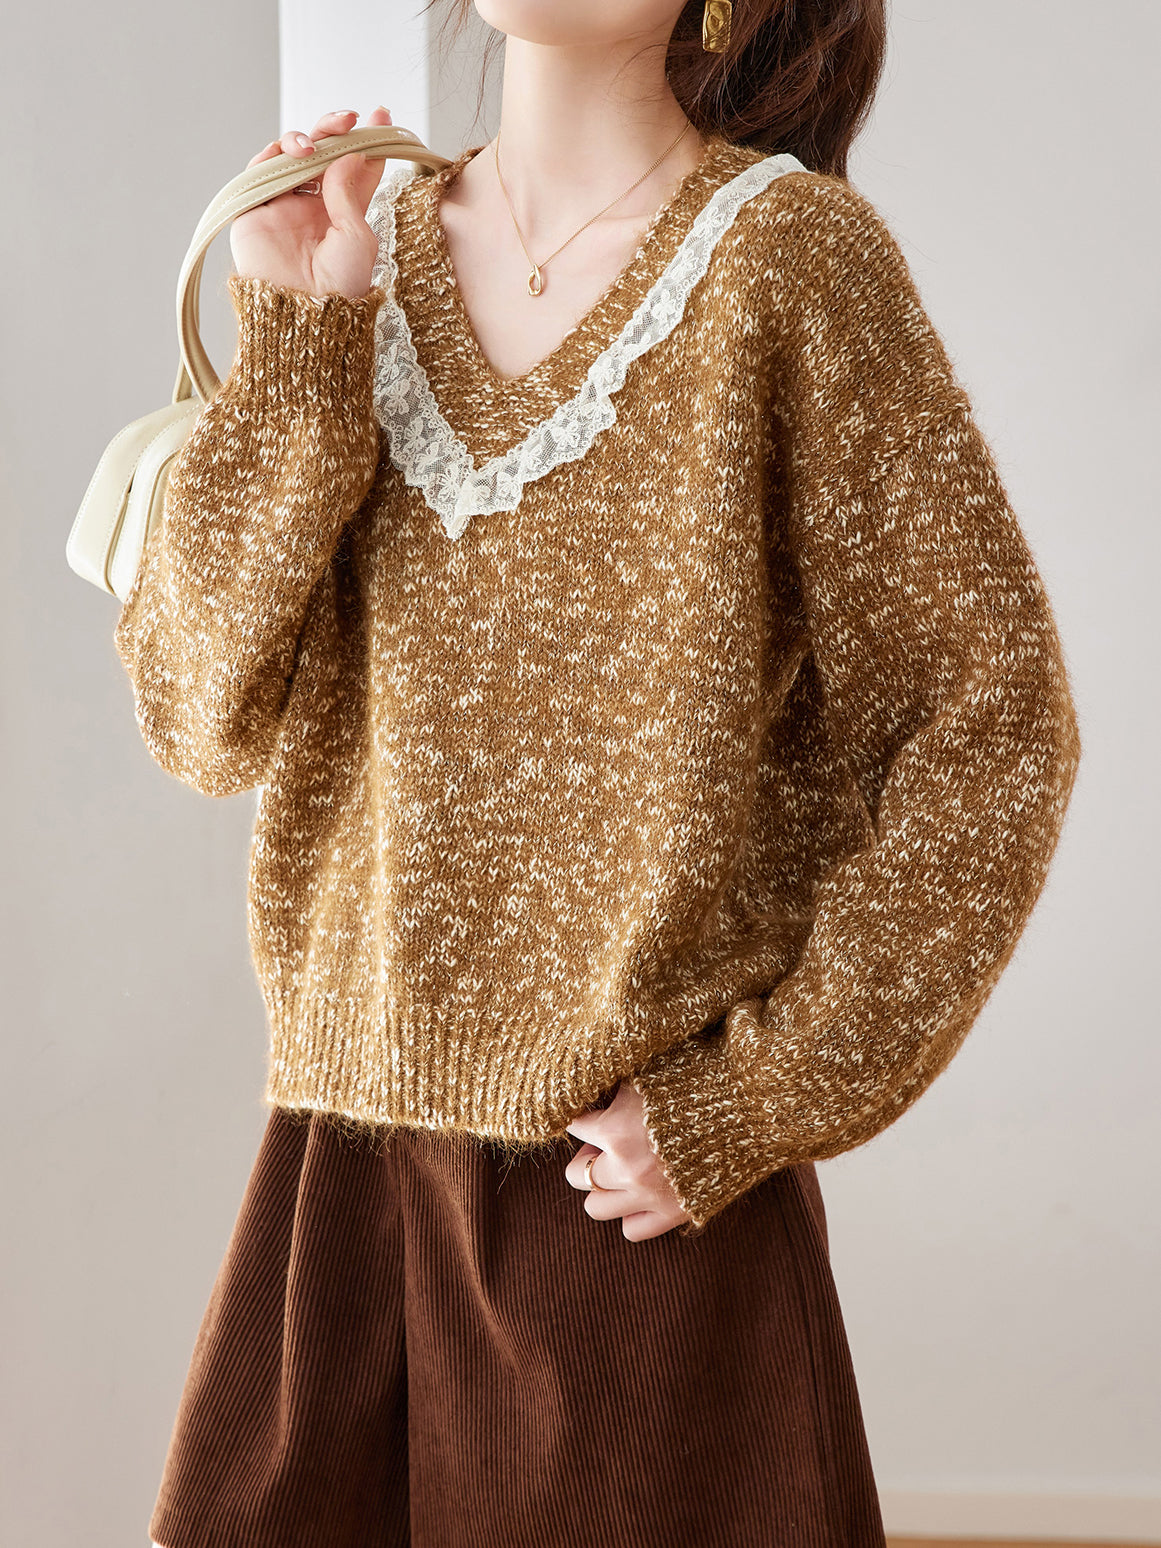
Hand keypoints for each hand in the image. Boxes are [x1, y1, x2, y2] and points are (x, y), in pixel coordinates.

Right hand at [229, 106, 393, 299]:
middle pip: (322, 154)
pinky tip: (288, 153)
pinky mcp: (255, 211)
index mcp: (343, 213)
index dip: (367, 140)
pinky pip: (258, 173)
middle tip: (347, 119)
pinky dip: (271, 156)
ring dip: (302, 140)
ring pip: (289, 157)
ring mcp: (283, 206)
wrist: (303, 314)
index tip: (382, 117)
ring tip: (312, 147)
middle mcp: (313, 206)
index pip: (355, 167)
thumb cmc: (339, 287)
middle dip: (333, 131)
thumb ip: (350, 192)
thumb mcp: (358, 237)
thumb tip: (350, 151)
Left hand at [565, 1080, 692, 1240]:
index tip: (595, 1113)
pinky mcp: (674, 1213)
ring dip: (603, 1187)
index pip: (573, 1128)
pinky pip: (631, 1229)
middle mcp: (626, 1169)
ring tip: (620, 1168)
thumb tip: (590, 1087)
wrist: (750, 1107)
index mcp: (615, 1131)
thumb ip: (614, 1089)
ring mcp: (650, 1196)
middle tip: (605, 1143)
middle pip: (577, 1175)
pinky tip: (642, 1190)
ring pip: (595, 1207)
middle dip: (587, 1155)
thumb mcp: (647, 1072)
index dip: (583, 1117)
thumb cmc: (699, 1079)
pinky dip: (630, 1212)